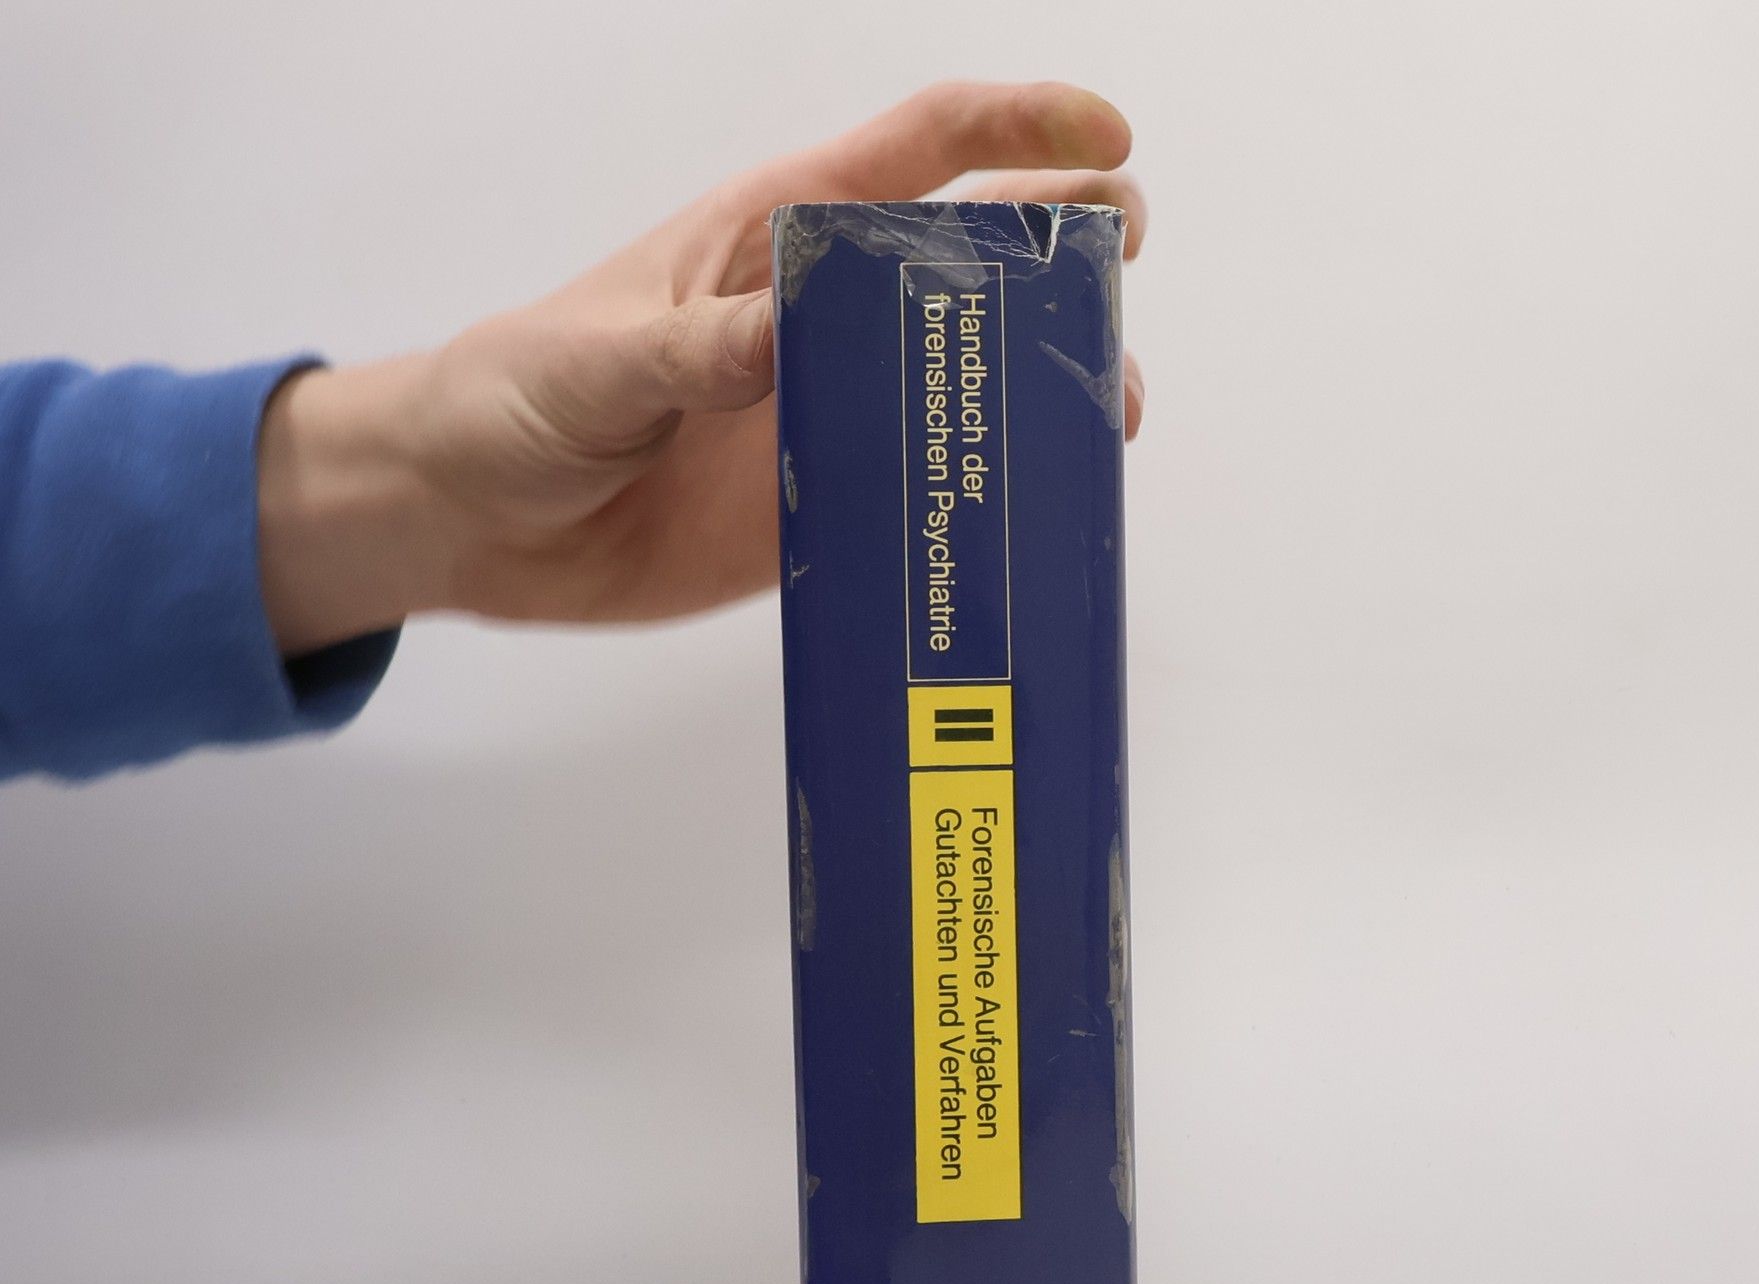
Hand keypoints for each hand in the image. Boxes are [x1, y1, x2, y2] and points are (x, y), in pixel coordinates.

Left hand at [258, 81, 1146, 655]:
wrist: (474, 518)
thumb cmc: (516, 397)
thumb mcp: (599, 361)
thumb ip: (698, 351)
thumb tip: (790, 337)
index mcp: (776, 239)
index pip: (918, 153)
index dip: (1017, 128)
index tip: (1106, 136)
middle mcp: (825, 320)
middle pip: (970, 259)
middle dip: (1061, 245)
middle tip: (1122, 261)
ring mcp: (830, 416)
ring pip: (966, 382)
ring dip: (1045, 382)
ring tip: (1106, 404)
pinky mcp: (822, 509)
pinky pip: (922, 496)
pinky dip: (984, 497)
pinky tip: (1034, 510)